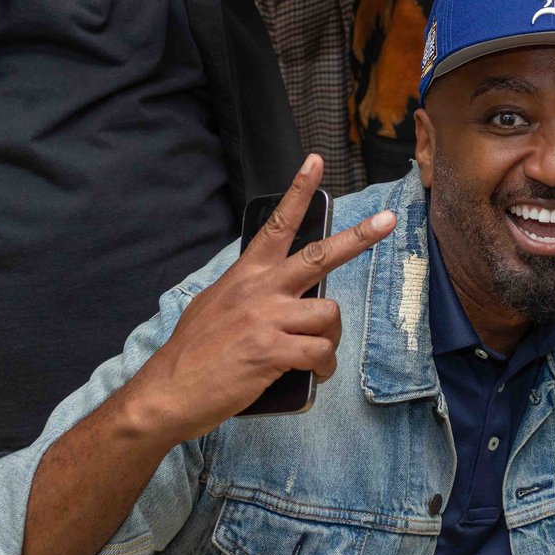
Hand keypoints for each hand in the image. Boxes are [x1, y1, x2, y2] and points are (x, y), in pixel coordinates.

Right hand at [120, 156, 395, 444]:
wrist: (167, 392)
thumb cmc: (191, 353)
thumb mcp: (211, 304)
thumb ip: (244, 291)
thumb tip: (270, 294)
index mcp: (246, 274)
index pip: (278, 225)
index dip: (299, 191)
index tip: (315, 162)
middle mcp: (260, 289)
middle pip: (320, 255)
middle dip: (358, 237)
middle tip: (387, 221)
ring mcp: (267, 319)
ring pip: (328, 313)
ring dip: (330, 337)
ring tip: (316, 353)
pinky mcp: (273, 351)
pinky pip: (320, 352)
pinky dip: (323, 366)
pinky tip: (315, 374)